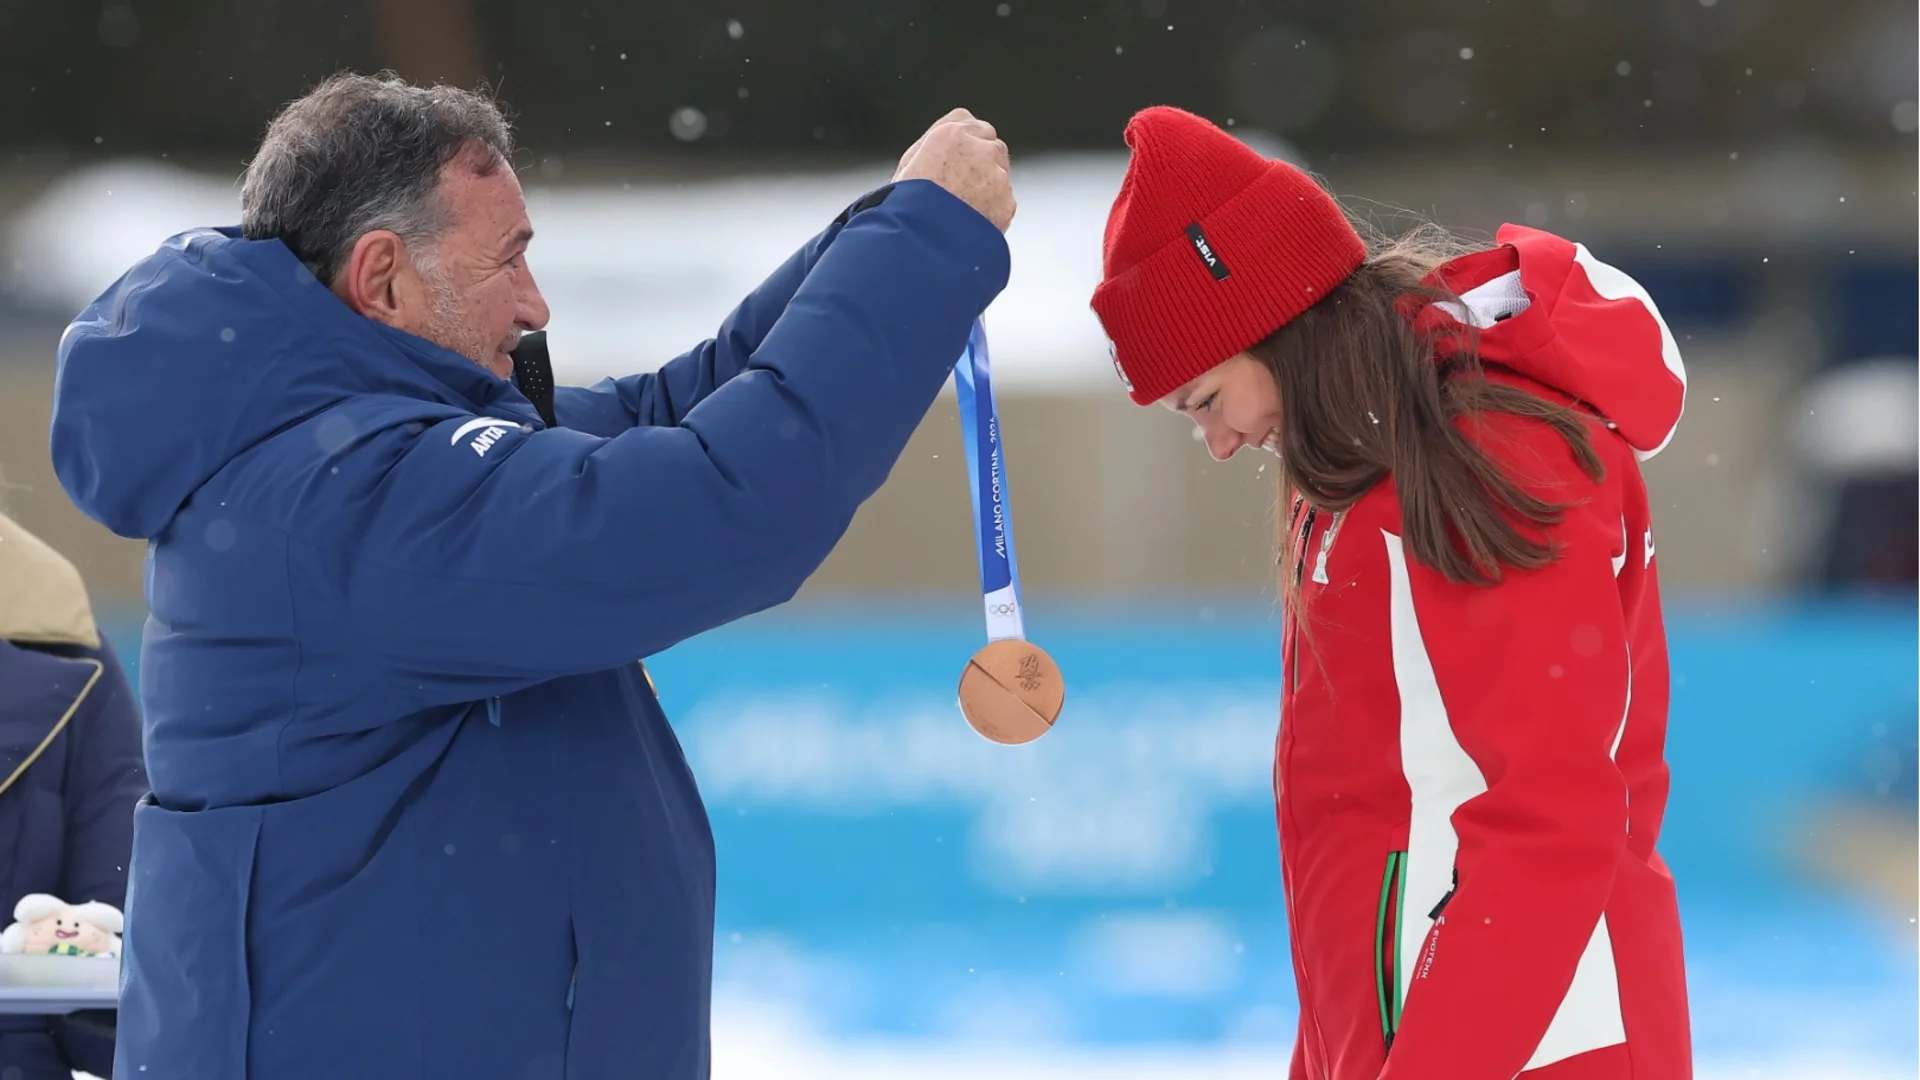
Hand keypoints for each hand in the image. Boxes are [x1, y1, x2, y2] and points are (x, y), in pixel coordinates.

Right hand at [892, 108, 1015, 232]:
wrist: (922, 244)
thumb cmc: (906, 207)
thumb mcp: (909, 163)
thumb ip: (936, 142)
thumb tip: (952, 136)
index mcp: (952, 134)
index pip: (970, 123)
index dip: (963, 144)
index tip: (955, 160)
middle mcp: (981, 149)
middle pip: (990, 146)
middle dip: (980, 162)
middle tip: (958, 187)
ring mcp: (998, 176)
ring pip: (999, 174)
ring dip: (987, 186)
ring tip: (959, 209)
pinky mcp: (1007, 203)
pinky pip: (1003, 201)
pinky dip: (991, 210)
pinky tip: (968, 222)